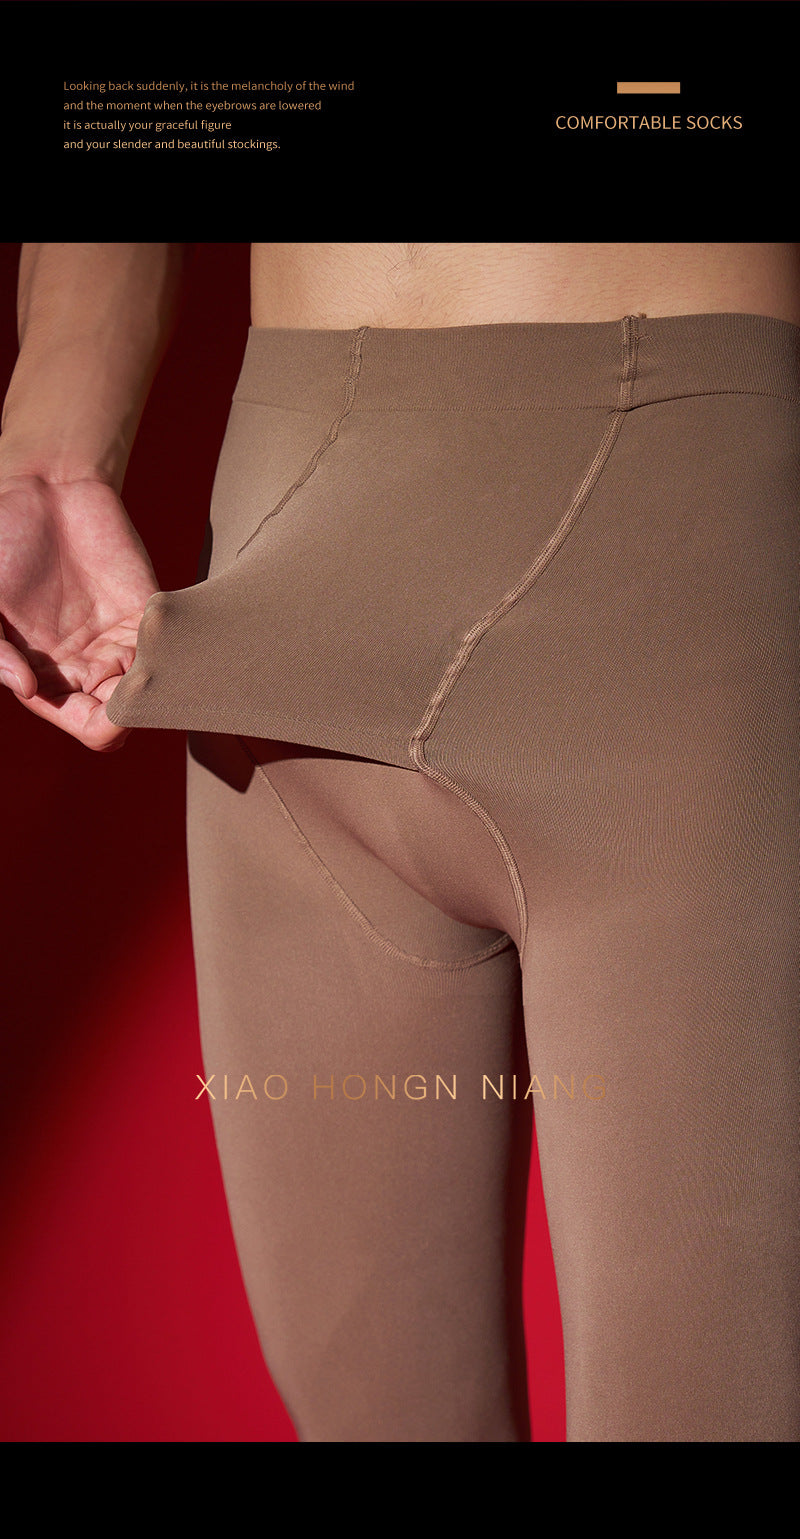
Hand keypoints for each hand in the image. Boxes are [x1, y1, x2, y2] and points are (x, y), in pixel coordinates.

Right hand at [0, 474, 159, 750]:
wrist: (45, 488)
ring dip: (157, 683)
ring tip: (149, 658)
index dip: (100, 727)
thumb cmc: (4, 543)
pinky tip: (161, 636)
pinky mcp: (145, 613)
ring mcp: (118, 641)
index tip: (109, 711)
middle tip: (134, 687)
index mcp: (45, 676)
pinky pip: (166, 649)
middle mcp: (86, 667)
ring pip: (150, 689)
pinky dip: (171, 652)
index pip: (84, 724)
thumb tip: (28, 689)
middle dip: (133, 712)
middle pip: (124, 716)